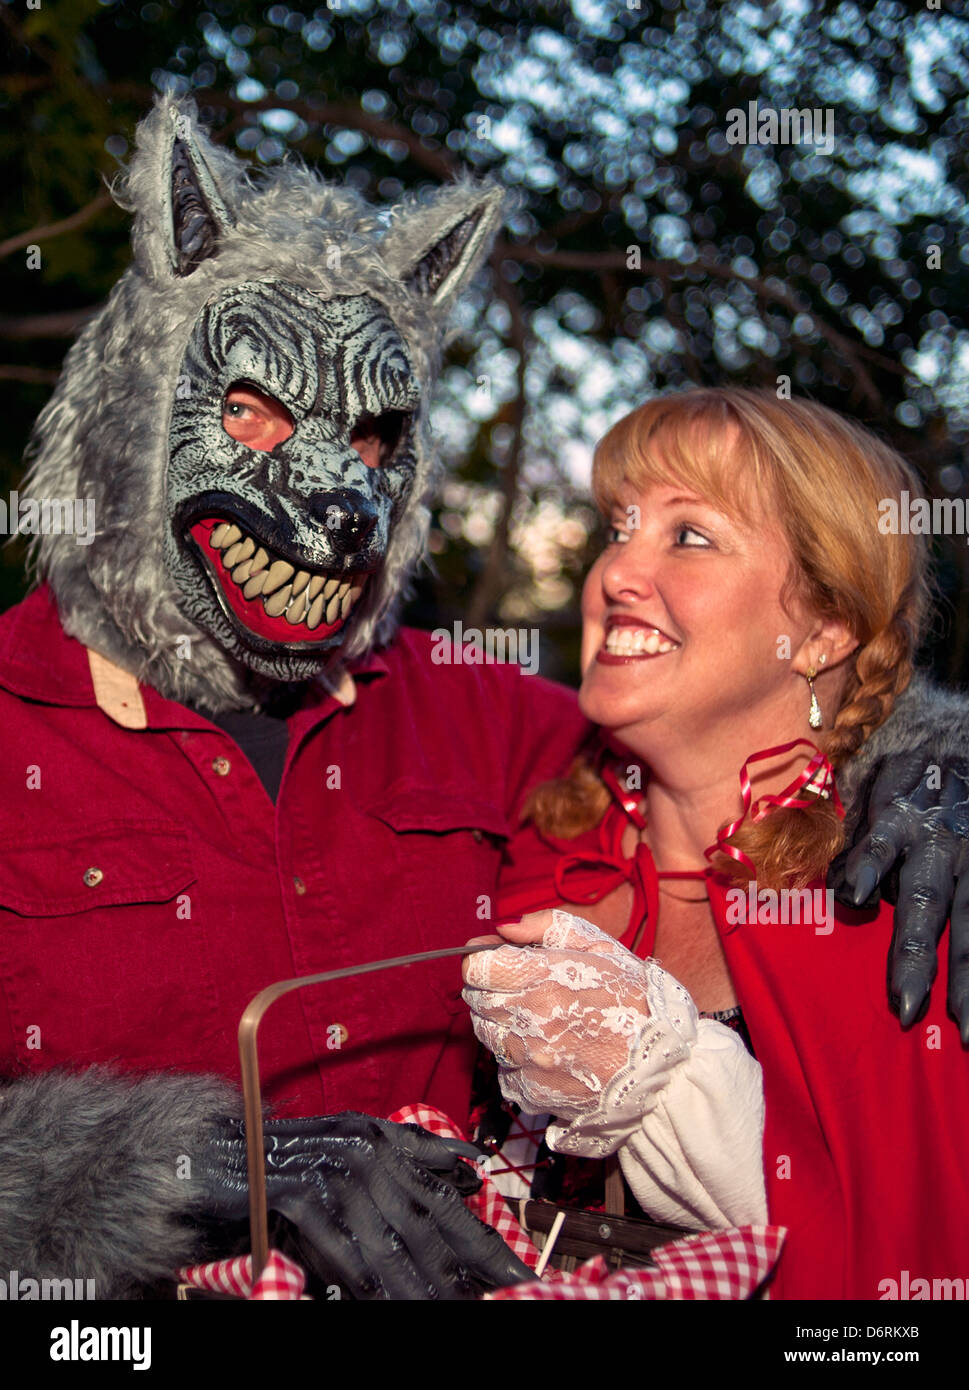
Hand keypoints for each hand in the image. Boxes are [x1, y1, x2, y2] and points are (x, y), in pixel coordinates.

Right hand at [198, 1111, 533, 1298]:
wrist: (215, 1147)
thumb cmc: (290, 1152)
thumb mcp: (358, 1141)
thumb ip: (414, 1152)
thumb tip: (471, 1167)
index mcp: (384, 1141)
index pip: (446, 1199)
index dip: (484, 1241)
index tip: (519, 1276)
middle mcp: (365, 1152)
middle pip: (426, 1225)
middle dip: (465, 1271)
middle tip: (499, 1299)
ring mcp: (331, 1172)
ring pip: (387, 1242)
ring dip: (419, 1286)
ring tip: (447, 1311)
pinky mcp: (295, 1193)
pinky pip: (336, 1243)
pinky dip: (358, 1275)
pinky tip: (380, 1299)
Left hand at [461, 909, 652, 1119]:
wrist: (664, 1070)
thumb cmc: (638, 1002)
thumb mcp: (604, 948)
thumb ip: (549, 927)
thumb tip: (504, 927)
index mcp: (545, 980)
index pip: (476, 967)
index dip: (481, 959)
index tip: (493, 958)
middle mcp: (530, 1021)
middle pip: (475, 1000)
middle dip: (489, 988)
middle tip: (519, 987)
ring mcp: (529, 1060)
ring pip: (486, 1034)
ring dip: (501, 1022)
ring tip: (536, 1019)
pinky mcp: (532, 1091)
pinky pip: (503, 1069)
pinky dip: (516, 1059)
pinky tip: (546, 1051)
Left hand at [831, 753, 968, 1038]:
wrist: (957, 721)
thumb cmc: (898, 757)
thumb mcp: (863, 774)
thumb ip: (848, 828)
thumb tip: (837, 886)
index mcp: (899, 811)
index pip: (880, 841)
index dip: (867, 864)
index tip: (854, 894)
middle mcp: (940, 838)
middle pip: (927, 901)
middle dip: (917, 957)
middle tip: (906, 1009)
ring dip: (968, 978)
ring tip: (968, 1030)